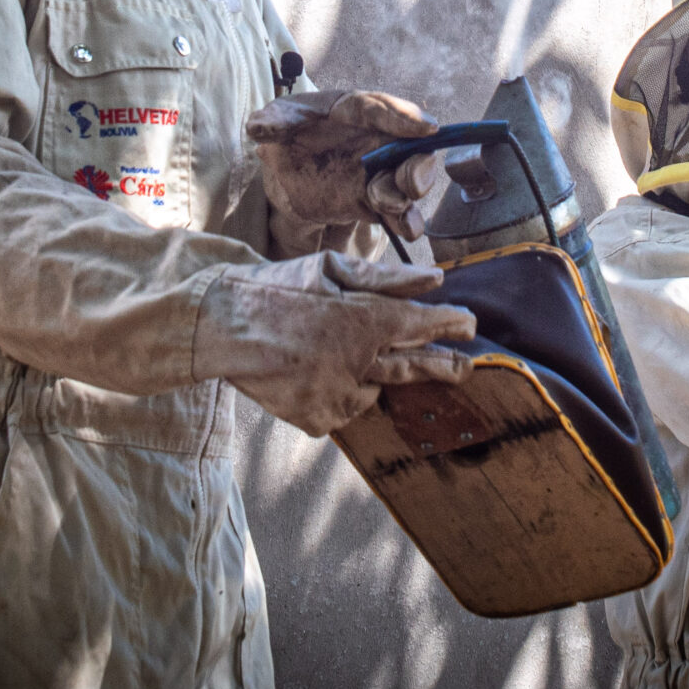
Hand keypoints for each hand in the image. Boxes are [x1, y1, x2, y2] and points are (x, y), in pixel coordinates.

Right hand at [196, 251, 475, 435]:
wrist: (218, 326)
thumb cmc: (275, 288)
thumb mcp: (329, 268)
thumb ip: (386, 278)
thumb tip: (436, 279)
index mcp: (362, 320)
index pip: (422, 324)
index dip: (450, 324)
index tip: (470, 325)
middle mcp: (356, 363)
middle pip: (413, 368)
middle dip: (442, 365)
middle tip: (463, 367)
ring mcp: (335, 397)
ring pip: (375, 390)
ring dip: (373, 375)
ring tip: (340, 352)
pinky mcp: (316, 419)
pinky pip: (345, 409)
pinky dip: (341, 393)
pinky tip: (316, 372)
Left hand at [246, 89, 439, 234]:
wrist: (288, 168)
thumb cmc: (290, 131)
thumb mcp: (276, 121)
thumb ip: (271, 122)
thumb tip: (258, 129)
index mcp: (355, 110)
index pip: (382, 109)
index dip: (406, 117)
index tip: (427, 127)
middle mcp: (378, 139)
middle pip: (410, 149)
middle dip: (418, 165)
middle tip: (411, 181)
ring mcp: (380, 172)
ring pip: (408, 182)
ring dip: (407, 196)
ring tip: (390, 205)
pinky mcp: (375, 202)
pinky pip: (398, 212)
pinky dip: (404, 222)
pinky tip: (405, 230)